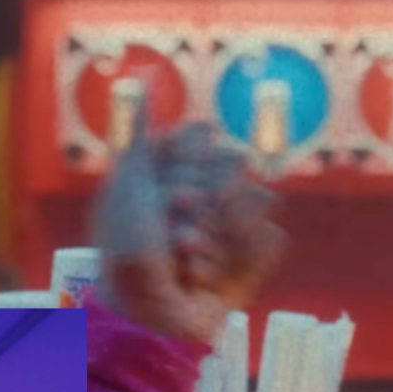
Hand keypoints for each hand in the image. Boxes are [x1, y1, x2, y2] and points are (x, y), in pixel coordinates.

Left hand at [96, 123, 285, 349]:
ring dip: (209, 238)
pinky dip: (227, 260)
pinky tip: (197, 278)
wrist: (140, 311)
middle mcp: (205, 202)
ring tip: (182, 262)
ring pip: (251, 209)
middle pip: (232, 175)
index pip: (207, 149)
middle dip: (200, 207)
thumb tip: (144, 79)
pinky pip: (266, 242)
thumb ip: (144, 134)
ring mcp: (229, 233)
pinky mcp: (249, 266)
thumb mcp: (128, 182)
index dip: (188, 172)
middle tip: (172, 237)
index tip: (164, 198)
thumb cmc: (126, 247)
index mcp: (177, 178)